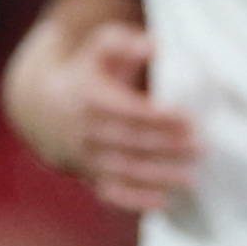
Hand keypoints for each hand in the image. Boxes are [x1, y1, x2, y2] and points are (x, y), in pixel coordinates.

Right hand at [5, 21, 200, 213]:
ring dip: (157, 177)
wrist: (45, 107)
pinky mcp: (89, 176)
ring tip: (191, 179)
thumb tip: (154, 47)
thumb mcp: (100, 46)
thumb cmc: (88, 71)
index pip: (129, 112)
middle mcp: (86, 132)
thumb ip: (124, 41)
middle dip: (167, 148)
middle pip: (131, 144)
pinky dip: (134, 201)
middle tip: (201, 148)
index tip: (189, 120)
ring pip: (123, 171)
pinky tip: (163, 203)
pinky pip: (110, 193)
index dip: (159, 118)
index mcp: (91, 99)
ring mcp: (86, 158)